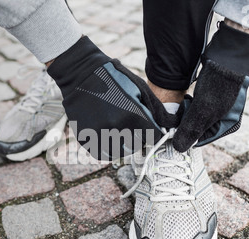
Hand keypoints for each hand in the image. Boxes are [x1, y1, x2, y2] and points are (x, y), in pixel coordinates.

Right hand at [48, 36, 174, 159]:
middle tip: (131, 126)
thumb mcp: (138, 89)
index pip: (152, 137)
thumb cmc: (113, 78)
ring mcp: (99, 134)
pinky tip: (108, 135)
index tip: (149, 129)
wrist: (79, 74)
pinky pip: (102, 153)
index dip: (153, 133)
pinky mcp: (85, 138)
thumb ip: (155, 109)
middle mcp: (115, 127)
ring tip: (119, 130)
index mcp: (132, 114)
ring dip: (122, 145)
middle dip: (138, 138)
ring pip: (119, 152)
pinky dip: (107, 148)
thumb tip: (168, 126)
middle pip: (136, 145)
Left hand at [172, 59, 248, 152]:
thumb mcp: (203, 110)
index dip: (186, 135)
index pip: (201, 139)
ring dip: (187, 113)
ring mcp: (218, 106)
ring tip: (185, 104)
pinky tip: (187, 97)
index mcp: (227, 125)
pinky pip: (197, 106)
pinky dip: (190, 104)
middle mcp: (224, 117)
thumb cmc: (220, 82)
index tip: (174, 129)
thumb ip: (191, 129)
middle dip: (186, 122)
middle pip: (198, 128)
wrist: (228, 53)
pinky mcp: (212, 95)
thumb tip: (179, 148)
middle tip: (180, 114)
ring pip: (195, 116)